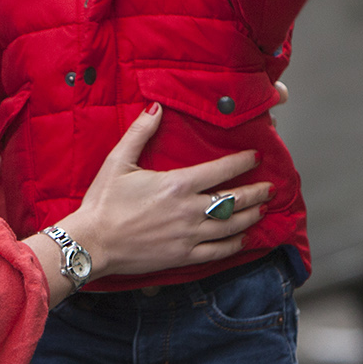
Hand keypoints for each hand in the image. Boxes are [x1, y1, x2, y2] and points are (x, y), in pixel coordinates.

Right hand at [35, 105, 270, 292]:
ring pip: (232, 225)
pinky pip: (218, 251)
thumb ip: (140, 133)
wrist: (92, 242)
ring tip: (263, 209)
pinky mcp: (184, 256)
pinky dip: (235, 244)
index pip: (222, 170)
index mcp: (178, 184)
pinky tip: (243, 239)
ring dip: (252, 216)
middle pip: (235, 199)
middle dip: (257, 192)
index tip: (255, 158)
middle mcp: (190, 209)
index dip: (242, 162)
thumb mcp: (118, 161)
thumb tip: (156, 108)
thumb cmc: (103, 202)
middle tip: (270, 187)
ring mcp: (189, 235)